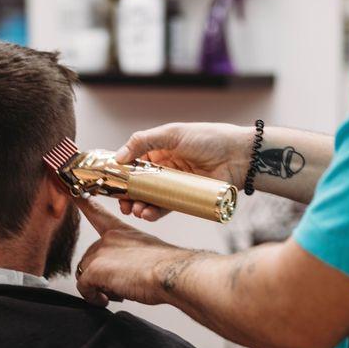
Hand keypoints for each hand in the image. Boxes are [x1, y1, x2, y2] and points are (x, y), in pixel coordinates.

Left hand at [75, 198, 191, 306]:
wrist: (172, 273)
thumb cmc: (167, 267)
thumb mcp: (148, 254)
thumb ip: (128, 258)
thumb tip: (120, 276)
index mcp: (122, 231)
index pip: (97, 212)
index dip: (83, 202)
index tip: (71, 192)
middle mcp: (109, 237)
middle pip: (89, 257)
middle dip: (100, 275)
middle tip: (119, 286)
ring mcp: (100, 251)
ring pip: (85, 272)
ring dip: (97, 286)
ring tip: (118, 293)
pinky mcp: (95, 269)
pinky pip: (83, 286)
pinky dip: (92, 296)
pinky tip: (104, 300)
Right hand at [115, 122, 250, 220]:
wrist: (239, 155)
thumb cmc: (208, 138)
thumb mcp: (172, 134)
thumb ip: (142, 142)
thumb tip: (118, 158)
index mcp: (157, 151)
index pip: (131, 164)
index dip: (119, 174)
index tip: (109, 183)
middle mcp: (163, 169)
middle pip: (138, 185)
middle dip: (127, 195)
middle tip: (122, 203)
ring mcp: (173, 185)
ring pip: (149, 198)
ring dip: (139, 206)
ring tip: (135, 210)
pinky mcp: (184, 199)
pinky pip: (165, 207)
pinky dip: (154, 213)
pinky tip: (147, 214)